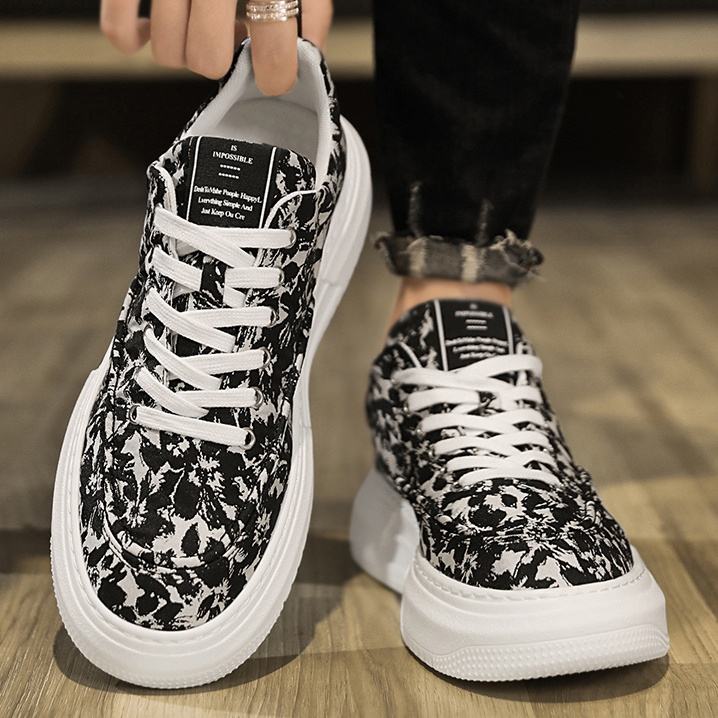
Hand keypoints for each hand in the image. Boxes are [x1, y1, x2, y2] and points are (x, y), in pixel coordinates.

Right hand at [100, 0, 331, 94]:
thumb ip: (311, 7)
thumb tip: (306, 54)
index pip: (274, 46)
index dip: (275, 74)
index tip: (272, 75)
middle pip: (207, 60)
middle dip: (220, 60)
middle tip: (227, 35)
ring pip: (167, 52)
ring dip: (185, 47)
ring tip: (195, 20)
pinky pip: (117, 30)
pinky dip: (132, 37)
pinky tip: (151, 25)